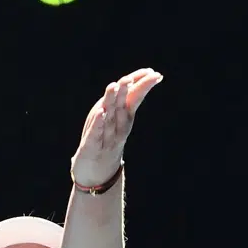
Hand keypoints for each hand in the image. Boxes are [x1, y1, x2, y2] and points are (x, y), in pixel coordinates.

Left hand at [71, 67, 162, 187]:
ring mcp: (106, 138)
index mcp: (124, 118)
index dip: (144, 86)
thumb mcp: (116, 120)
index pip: (135, 99)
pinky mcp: (91, 147)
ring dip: (112, 101)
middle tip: (130, 77)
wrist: (96, 173)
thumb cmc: (106, 141)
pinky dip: (99, 124)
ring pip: (110, 117)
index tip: (156, 74)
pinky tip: (100, 112)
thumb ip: (125, 101)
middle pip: (122, 106)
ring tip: (114, 86)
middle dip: (126, 91)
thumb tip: (134, 79)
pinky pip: (96, 134)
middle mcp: (118, 127)